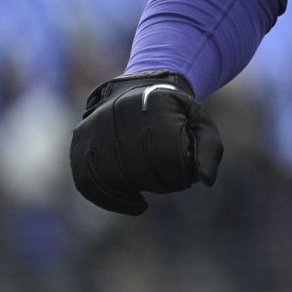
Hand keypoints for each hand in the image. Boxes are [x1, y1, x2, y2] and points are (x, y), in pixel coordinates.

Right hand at [70, 71, 222, 215]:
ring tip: (152, 187)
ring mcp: (97, 127)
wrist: (138, 88)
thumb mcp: (201, 123)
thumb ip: (209, 150)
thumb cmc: (175, 113)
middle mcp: (121, 115)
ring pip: (114, 177)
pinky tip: (132, 204)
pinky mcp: (81, 140)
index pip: (168, 158)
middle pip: (141, 170)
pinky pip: (87, 180)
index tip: (186, 173)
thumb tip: (205, 180)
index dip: (181, 173)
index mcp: (155, 107)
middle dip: (161, 182)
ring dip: (137, 189)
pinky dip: (109, 199)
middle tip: (170, 179)